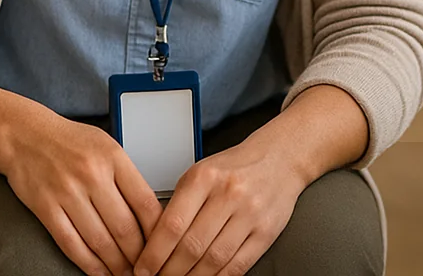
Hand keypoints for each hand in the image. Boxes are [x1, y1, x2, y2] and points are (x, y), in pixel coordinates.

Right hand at [3, 113, 163, 275]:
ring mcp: (68, 192)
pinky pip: (71, 243)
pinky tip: (99, 272)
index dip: (157, 232)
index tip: (162, 247)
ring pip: (100, 241)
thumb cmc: (69, 141)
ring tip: (125, 275)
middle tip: (146, 269)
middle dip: (138, 256)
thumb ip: (127, 176)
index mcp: (113, 157)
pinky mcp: (46, 207)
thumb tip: (150, 215)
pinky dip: (88, 264)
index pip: (145, 203)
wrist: (24, 135)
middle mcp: (92, 174)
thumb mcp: (107, 146)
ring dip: (116, 265)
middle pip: (124, 227)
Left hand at [134, 136, 308, 275]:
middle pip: (191, 246)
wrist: (280, 158)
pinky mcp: (266, 231)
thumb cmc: (235, 167)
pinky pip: (239, 264)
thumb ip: (179, 203)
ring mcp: (249, 214)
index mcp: (204, 177)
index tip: (142, 269)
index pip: (172, 224)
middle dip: (169, 271)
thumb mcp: (201, 173)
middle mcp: (227, 194)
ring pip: (214, 259)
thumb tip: (153, 240)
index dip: (154, 253)